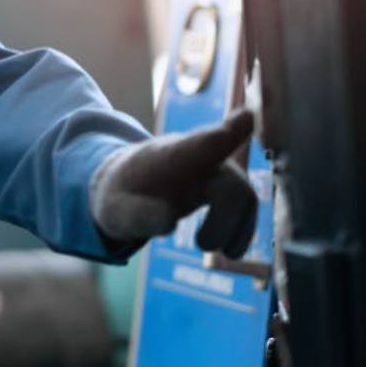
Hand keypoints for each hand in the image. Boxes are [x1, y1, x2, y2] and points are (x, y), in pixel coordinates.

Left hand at [89, 109, 258, 257]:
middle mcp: (198, 157)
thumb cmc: (121, 196)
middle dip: (223, 220)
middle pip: (231, 181)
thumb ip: (138, 214)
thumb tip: (169, 220)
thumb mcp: (116, 210)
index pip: (203, 143)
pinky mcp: (223, 186)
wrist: (127, 188)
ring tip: (213, 249)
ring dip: (235, 228)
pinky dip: (242, 230)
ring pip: (243, 194)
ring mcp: (213, 169)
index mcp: (170, 156)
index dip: (229, 133)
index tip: (249, 117)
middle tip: (201, 245)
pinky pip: (246, 204)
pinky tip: (229, 249)